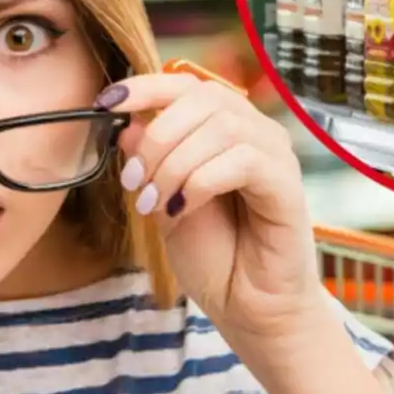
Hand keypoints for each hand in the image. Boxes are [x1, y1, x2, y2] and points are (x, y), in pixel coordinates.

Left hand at [100, 74, 324, 339]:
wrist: (249, 309)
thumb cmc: (213, 256)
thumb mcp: (163, 203)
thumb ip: (149, 163)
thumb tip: (127, 124)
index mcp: (225, 127)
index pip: (186, 85)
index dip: (144, 86)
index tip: (105, 104)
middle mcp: (255, 132)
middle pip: (203, 98)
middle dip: (157, 136)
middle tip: (133, 182)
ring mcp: (276, 155)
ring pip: (221, 126)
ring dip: (175, 164)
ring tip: (155, 204)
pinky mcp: (288, 184)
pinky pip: (243, 160)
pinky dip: (201, 182)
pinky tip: (182, 210)